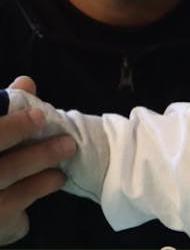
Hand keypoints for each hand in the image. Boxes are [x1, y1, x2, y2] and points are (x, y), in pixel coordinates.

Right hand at [0, 76, 75, 243]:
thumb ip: (2, 111)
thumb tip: (26, 82)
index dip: (12, 128)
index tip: (40, 116)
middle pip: (1, 171)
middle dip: (35, 157)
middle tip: (68, 144)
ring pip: (5, 200)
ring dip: (38, 184)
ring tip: (60, 174)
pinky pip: (8, 223)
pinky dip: (24, 213)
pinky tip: (42, 195)